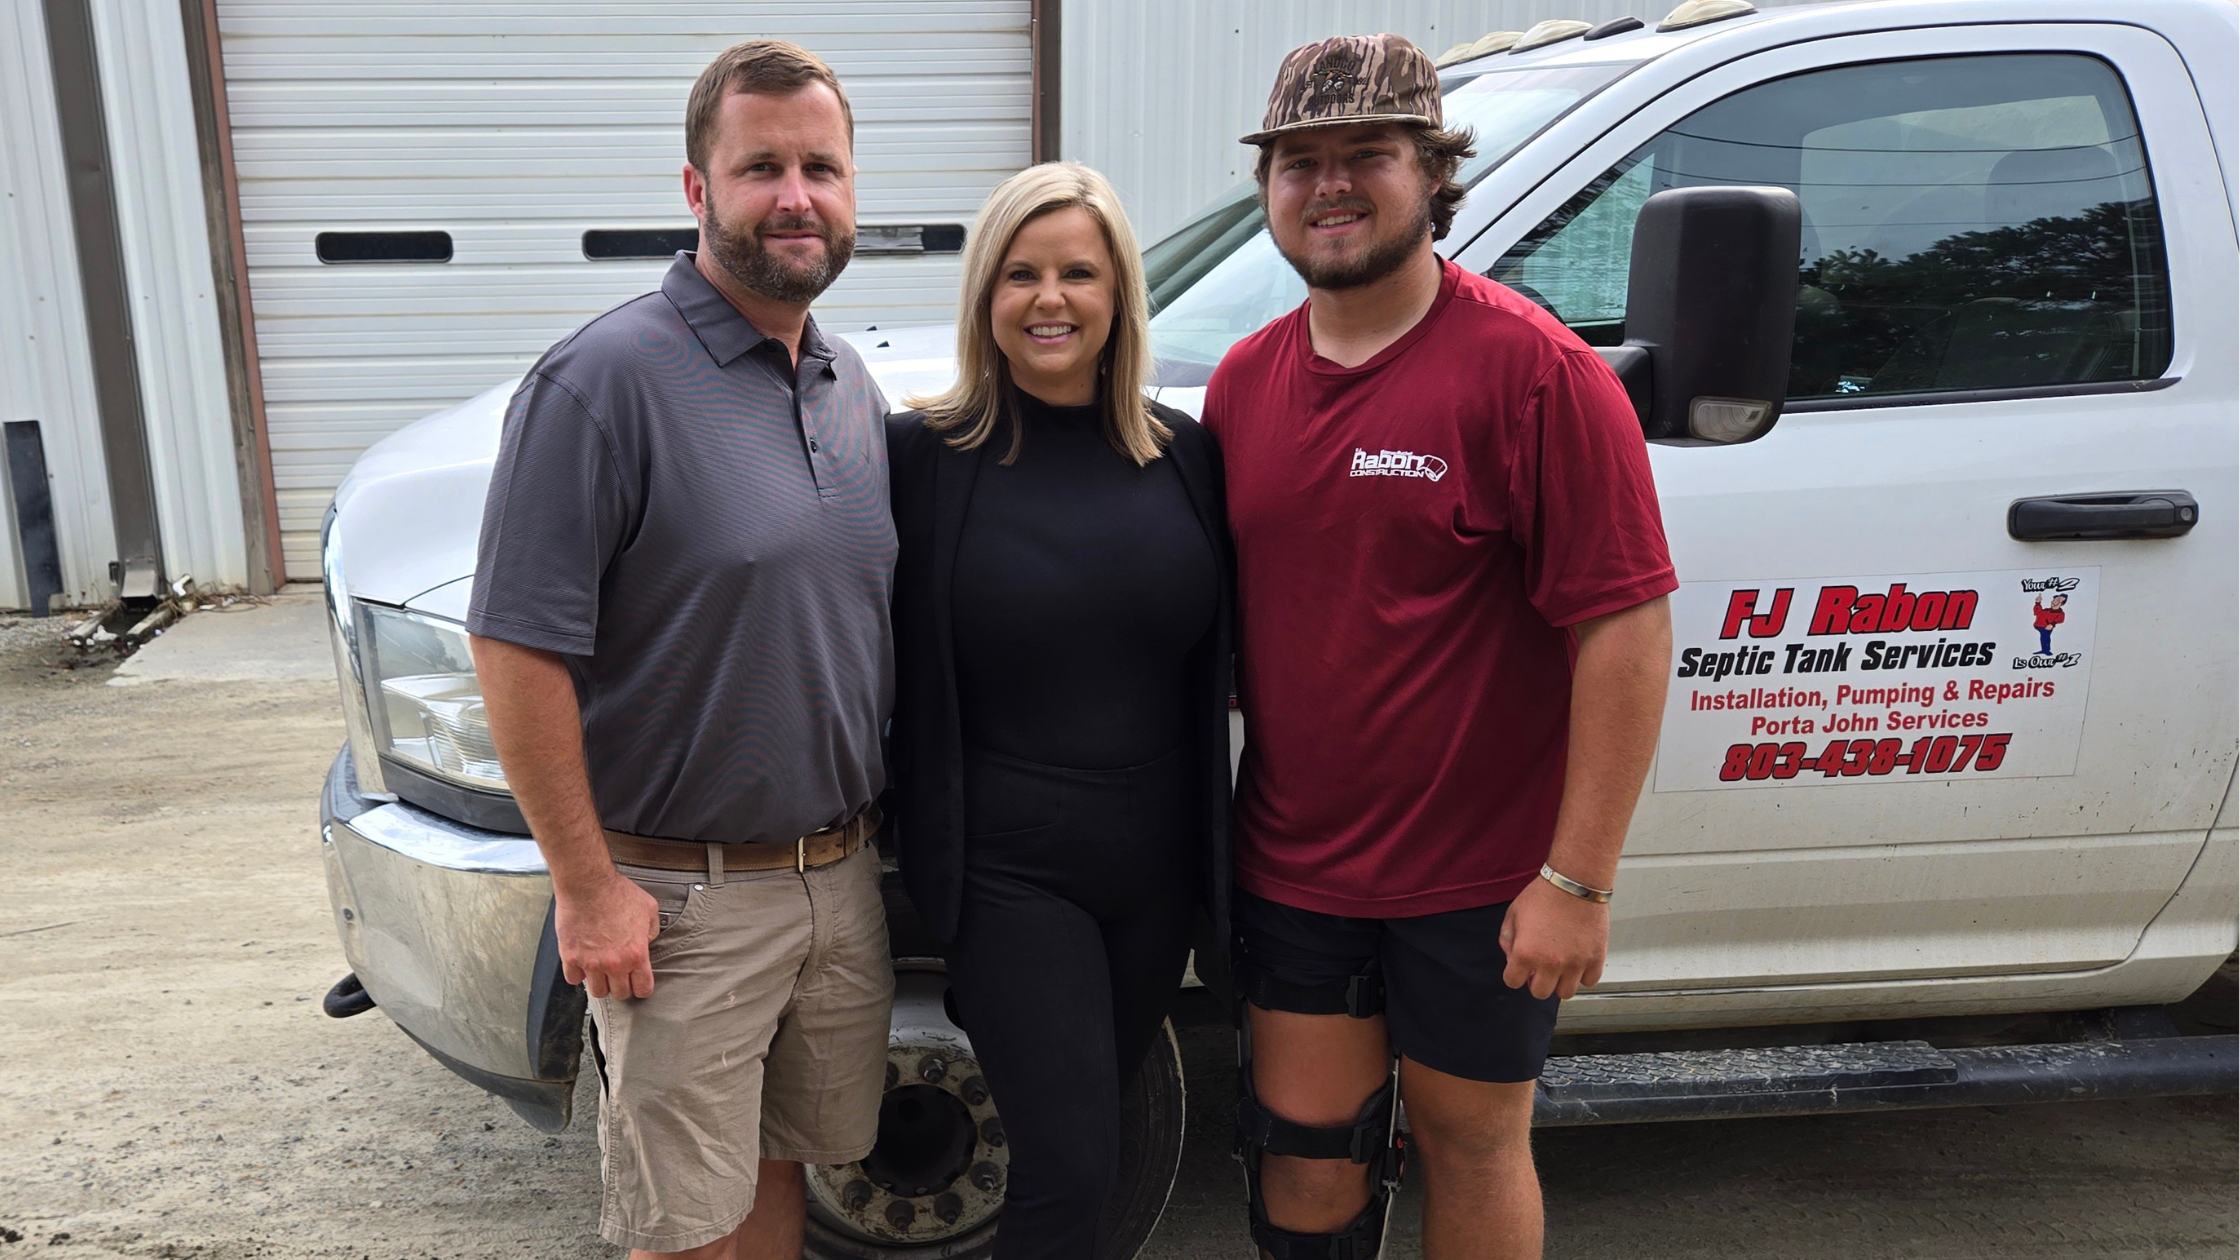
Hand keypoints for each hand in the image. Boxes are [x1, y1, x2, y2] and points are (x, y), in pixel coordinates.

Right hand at [554, 871, 660, 999]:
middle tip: (619, 975)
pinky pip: (573, 979)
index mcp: (636, 954)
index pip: (643, 988)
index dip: (642, 987)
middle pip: (620, 994)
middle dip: (622, 985)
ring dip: (600, 983)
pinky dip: (578, 974)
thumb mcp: (649, 909)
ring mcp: (591, 963)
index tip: (638, 983)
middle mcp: (614, 963)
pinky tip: (583, 963)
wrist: (588, 884)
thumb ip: (651, 931)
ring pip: (597, 992)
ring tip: (601, 971)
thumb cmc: (617, 892)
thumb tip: (646, 941)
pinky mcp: (571, 957)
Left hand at [1499, 877, 1608, 1000]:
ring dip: (1560, 982)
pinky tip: (1577, 962)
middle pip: (1539, 993)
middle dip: (1536, 981)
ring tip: (1560, 967)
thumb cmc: (1546, 894)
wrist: (1575, 882)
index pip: (1512, 982)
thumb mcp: (1513, 913)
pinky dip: (1583, 975)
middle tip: (1540, 967)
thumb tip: (1511, 956)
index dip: (1515, 974)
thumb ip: (1507, 939)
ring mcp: (1575, 963)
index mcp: (1526, 953)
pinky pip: (1589, 981)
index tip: (1520, 968)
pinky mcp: (1595, 958)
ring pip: (1565, 993)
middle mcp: (1550, 963)